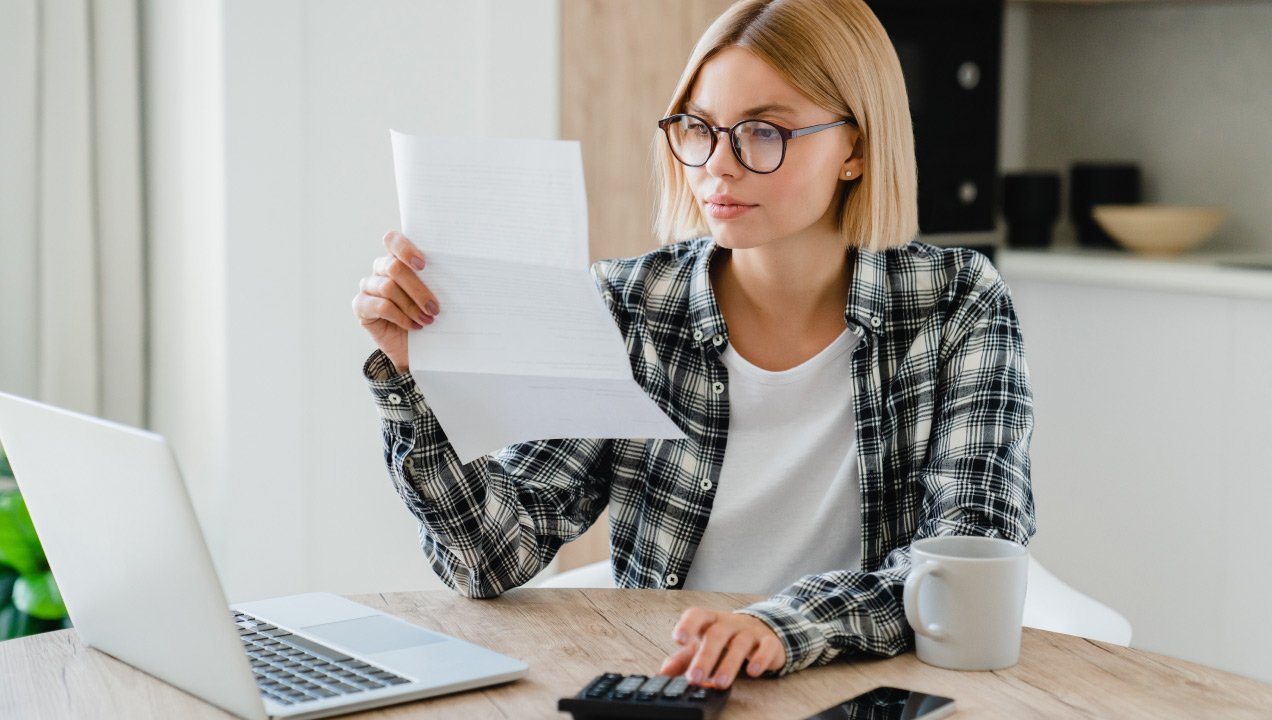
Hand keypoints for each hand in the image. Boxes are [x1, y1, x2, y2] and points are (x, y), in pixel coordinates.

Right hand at [351, 231, 440, 373]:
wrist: (416, 346)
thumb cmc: (427, 315)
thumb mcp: (434, 296)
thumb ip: (435, 280)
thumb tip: (455, 271)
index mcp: (397, 259)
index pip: (392, 240)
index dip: (405, 249)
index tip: (423, 265)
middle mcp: (380, 270)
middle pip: (394, 268)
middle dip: (418, 289)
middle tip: (435, 308)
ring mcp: (368, 287)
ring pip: (388, 287)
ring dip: (412, 306)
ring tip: (428, 320)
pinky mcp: (361, 306)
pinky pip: (381, 306)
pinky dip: (400, 317)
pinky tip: (413, 326)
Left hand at [656, 607, 785, 688]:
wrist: (763, 631)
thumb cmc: (726, 640)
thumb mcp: (702, 646)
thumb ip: (682, 660)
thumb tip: (661, 675)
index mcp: (711, 621)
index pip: (697, 614)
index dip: (687, 624)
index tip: (679, 639)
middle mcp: (730, 623)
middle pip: (717, 634)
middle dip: (705, 656)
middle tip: (695, 678)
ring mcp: (750, 631)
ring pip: (740, 643)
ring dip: (729, 664)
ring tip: (720, 682)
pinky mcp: (770, 642)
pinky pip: (767, 647)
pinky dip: (760, 659)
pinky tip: (753, 672)